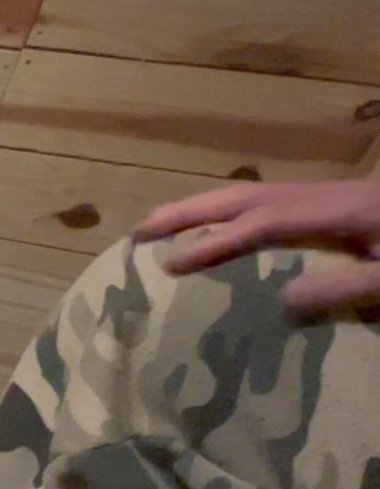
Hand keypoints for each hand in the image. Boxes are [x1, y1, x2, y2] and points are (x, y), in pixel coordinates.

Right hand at [133, 180, 379, 312]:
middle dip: (191, 210)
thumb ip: (349, 287)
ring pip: (257, 194)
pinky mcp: (341, 205)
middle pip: (248, 196)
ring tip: (163, 225)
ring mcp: (335, 198)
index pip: (261, 225)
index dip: (212, 241)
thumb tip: (284, 294)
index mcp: (341, 213)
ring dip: (207, 207)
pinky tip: (222, 227)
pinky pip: (273, 203)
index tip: (166, 261)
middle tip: (139, 231)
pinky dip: (235, 211)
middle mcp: (330, 197)